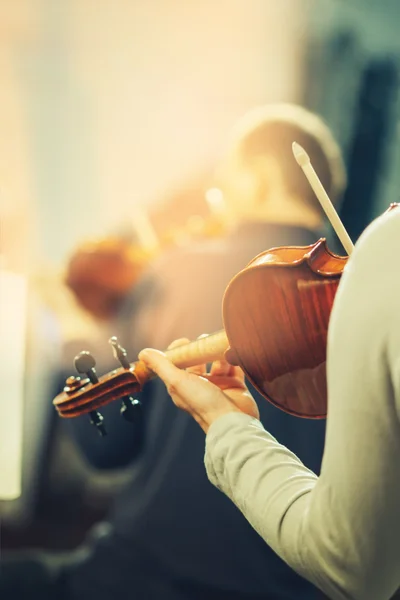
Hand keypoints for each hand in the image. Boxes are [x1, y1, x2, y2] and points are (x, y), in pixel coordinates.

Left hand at [139, 338, 258, 432]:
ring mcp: (218, 386)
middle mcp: (200, 386)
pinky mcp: (235, 386)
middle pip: (198, 361)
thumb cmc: (202, 404)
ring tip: (219, 346)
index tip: (184, 341)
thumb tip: (143, 353)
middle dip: (201, 349)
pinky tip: (232, 352)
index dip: (179, 351)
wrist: (232, 421)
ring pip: (218, 362)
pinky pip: (234, 367)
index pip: (177, 364)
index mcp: (183, 386)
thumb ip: (160, 366)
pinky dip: (234, 358)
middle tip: (204, 339)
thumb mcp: (177, 382)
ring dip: (218, 353)